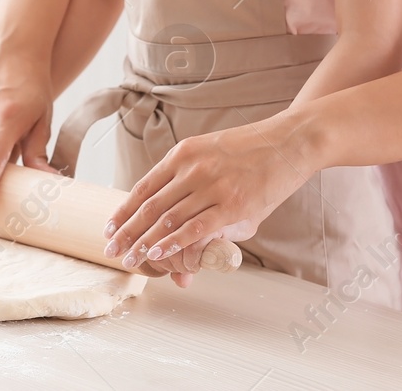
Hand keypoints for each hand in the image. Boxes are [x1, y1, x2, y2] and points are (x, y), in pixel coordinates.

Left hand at [101, 113, 320, 271]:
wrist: (291, 141)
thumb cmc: (253, 153)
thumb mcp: (215, 159)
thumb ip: (195, 191)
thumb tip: (177, 224)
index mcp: (184, 154)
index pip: (144, 187)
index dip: (124, 210)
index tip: (109, 228)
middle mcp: (192, 168)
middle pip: (150, 206)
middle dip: (127, 232)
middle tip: (111, 250)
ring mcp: (212, 186)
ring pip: (168, 219)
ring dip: (145, 243)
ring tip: (130, 259)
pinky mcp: (234, 205)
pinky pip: (195, 228)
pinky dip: (173, 243)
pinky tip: (158, 254)